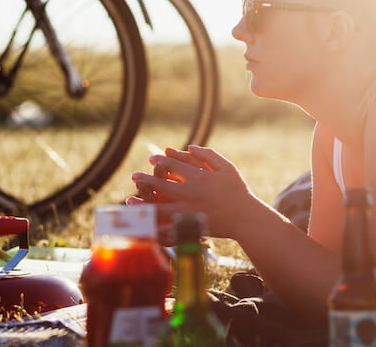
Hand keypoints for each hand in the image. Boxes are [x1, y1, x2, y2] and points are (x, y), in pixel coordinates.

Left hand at [129, 145, 257, 239]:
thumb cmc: (237, 190)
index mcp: (199, 177)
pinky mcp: (189, 227)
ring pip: (158, 207)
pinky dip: (154, 225)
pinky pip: (166, 227)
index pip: (172, 164)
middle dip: (144, 179)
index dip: (160, 160)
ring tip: (130, 200)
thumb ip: (208, 155)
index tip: (152, 158)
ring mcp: (188, 211)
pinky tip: (144, 222)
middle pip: (160, 183)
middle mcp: (191, 193)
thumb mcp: (226, 167)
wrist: (245, 217)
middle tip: (134, 176)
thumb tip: (189, 146)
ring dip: (142, 202)